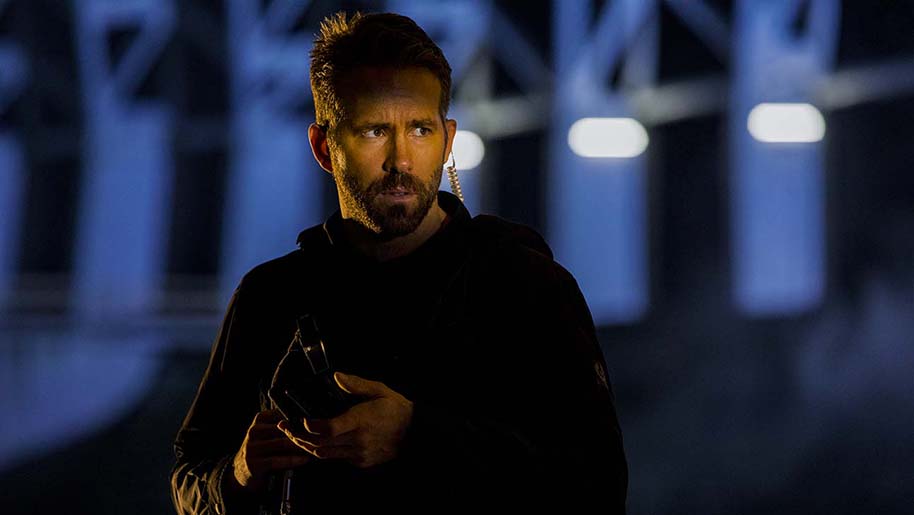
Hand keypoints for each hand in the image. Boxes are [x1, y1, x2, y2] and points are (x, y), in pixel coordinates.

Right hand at [230, 409, 312, 491]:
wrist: (242, 473)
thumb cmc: (264, 451)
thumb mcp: (270, 434)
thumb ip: (285, 426)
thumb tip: (311, 421)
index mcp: (260, 419)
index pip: (283, 414)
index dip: (301, 419)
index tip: (316, 423)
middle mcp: (254, 431)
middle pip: (284, 429)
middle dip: (303, 433)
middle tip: (321, 436)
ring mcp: (252, 447)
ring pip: (283, 444)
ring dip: (301, 446)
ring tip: (316, 448)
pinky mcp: (254, 463)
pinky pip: (278, 460)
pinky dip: (294, 460)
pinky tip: (305, 459)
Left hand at [278, 372, 413, 468]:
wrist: (415, 433)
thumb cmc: (396, 409)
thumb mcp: (379, 390)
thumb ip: (356, 384)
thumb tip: (336, 376)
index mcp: (361, 421)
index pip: (329, 429)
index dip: (309, 427)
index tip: (298, 420)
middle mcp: (357, 440)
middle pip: (320, 444)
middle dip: (298, 436)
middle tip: (285, 427)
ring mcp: (358, 454)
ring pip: (324, 454)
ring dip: (306, 445)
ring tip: (293, 435)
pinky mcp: (360, 462)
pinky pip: (335, 459)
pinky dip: (322, 451)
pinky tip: (315, 442)